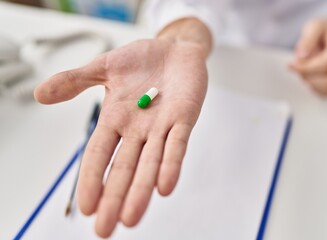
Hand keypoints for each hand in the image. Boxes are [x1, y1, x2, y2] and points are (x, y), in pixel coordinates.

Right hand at [34, 39, 207, 236]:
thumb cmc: (141, 60)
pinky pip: (177, 144)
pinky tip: (164, 186)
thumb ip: (75, 81)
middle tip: (105, 229)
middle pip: (124, 168)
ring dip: (141, 190)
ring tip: (131, 217)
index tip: (85, 207)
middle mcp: (137, 130)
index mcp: (115, 120)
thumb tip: (40, 94)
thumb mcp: (104, 67)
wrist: (174, 50)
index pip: (99, 154)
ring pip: (150, 163)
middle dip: (115, 197)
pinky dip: (171, 164)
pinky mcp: (184, 118)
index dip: (92, 179)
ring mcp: (161, 126)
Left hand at [289, 15, 326, 95]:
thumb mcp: (313, 27)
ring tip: (305, 67)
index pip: (324, 65)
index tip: (291, 65)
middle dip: (307, 76)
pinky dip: (314, 86)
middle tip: (298, 65)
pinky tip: (309, 74)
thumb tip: (302, 56)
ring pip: (326, 89)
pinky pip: (325, 92)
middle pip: (326, 81)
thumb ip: (307, 39)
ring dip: (310, 81)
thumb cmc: (322, 32)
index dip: (305, 68)